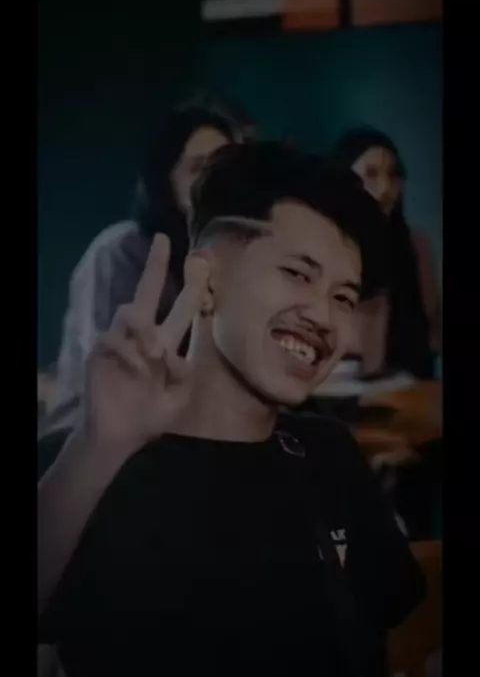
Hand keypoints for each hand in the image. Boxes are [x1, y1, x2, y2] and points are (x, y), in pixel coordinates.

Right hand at [80, 234, 208, 453]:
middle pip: (150, 292)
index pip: (181, 307)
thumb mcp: (180, 397)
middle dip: (156, 266)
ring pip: (131, 312)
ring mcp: (121, 341)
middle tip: (161, 241)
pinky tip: (136, 368)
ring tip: (155, 355)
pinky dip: (128, 352)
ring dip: (146, 329)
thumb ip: (184, 373)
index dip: (193, 287)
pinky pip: (113, 339)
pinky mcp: (101, 353)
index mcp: (168, 342)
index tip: (202, 261)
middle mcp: (145, 335)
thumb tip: (170, 352)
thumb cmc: (153, 413)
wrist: (121, 434)